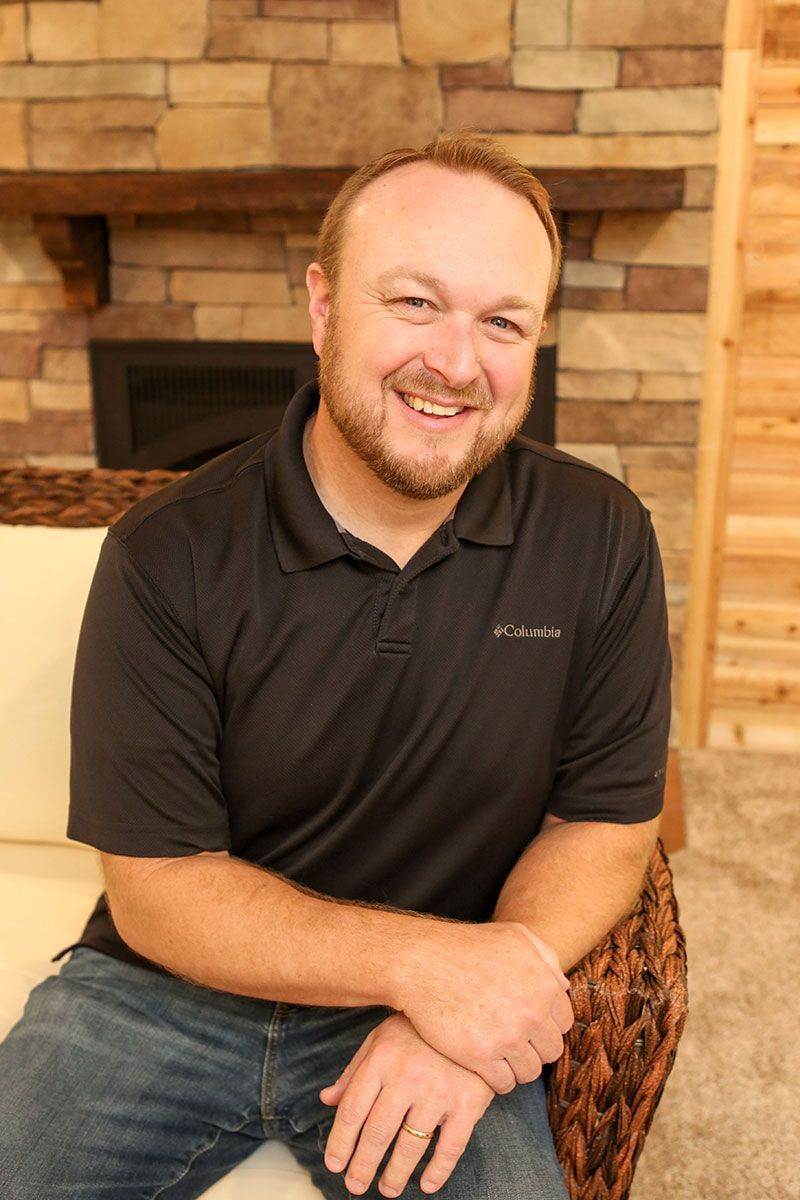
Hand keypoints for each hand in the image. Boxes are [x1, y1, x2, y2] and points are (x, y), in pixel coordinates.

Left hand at [320, 1012, 492, 1196]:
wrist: (472, 1009)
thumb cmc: (419, 1028)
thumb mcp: (381, 1039)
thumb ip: (355, 1071)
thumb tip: (327, 1100)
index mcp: (382, 1058)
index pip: (353, 1110)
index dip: (341, 1142)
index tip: (334, 1165)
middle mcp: (407, 1075)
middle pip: (377, 1133)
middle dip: (363, 1165)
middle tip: (355, 1185)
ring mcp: (439, 1090)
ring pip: (411, 1146)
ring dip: (395, 1174)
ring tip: (387, 1189)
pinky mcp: (469, 1101)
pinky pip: (451, 1147)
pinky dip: (438, 1172)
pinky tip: (426, 1185)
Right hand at [398, 920, 573, 1094]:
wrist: (423, 962)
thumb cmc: (468, 946)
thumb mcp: (514, 936)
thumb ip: (546, 958)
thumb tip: (563, 986)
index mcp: (544, 985)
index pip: (565, 1023)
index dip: (547, 1024)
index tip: (530, 1025)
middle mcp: (531, 1013)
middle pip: (551, 1051)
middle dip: (535, 1047)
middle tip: (515, 1041)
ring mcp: (507, 1037)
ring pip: (529, 1071)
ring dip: (518, 1066)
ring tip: (501, 1055)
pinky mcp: (480, 1056)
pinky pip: (504, 1083)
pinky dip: (497, 1079)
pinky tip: (485, 1065)